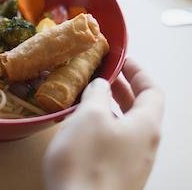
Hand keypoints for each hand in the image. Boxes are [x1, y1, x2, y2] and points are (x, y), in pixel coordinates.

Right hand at [43, 59, 163, 189]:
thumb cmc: (86, 161)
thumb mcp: (89, 116)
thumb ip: (96, 95)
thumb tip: (99, 85)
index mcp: (146, 126)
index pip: (153, 90)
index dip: (137, 71)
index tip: (120, 60)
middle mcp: (146, 145)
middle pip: (142, 109)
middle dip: (122, 89)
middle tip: (103, 75)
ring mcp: (133, 163)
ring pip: (127, 126)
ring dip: (110, 107)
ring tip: (87, 98)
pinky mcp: (116, 175)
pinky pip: (116, 142)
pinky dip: (103, 126)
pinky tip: (82, 127)